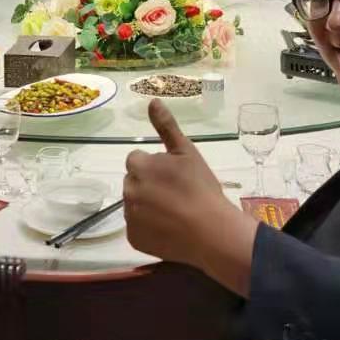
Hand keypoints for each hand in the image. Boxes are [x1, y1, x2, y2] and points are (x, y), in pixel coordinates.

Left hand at [124, 101, 241, 264]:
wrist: (211, 232)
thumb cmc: (201, 188)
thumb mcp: (187, 151)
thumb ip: (166, 126)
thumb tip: (152, 100)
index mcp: (139, 166)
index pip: (138, 159)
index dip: (156, 167)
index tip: (174, 177)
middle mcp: (128, 189)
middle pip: (135, 181)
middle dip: (149, 184)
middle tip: (176, 195)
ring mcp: (129, 216)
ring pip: (135, 204)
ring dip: (147, 205)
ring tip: (174, 213)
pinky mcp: (133, 238)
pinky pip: (137, 227)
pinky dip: (148, 228)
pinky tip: (168, 229)